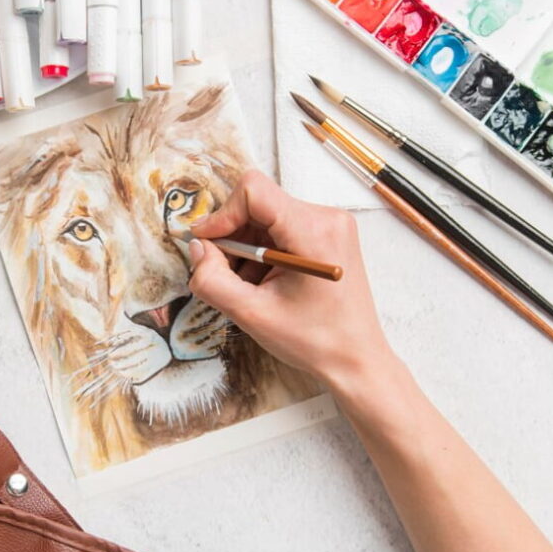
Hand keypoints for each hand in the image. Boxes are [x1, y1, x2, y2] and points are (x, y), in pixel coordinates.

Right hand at [188, 171, 401, 405]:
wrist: (355, 359)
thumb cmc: (314, 340)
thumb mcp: (251, 314)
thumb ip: (212, 279)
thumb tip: (196, 247)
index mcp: (313, 231)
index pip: (254, 191)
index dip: (222, 215)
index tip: (207, 244)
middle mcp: (327, 218)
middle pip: (258, 204)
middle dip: (234, 238)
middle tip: (227, 274)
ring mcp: (331, 224)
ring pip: (267, 217)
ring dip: (248, 248)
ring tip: (253, 286)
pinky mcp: (329, 235)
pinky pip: (282, 228)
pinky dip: (264, 251)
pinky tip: (267, 283)